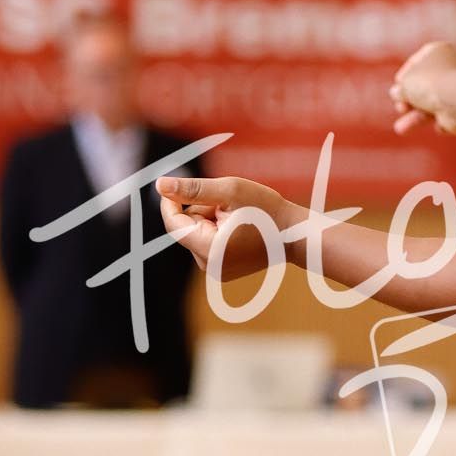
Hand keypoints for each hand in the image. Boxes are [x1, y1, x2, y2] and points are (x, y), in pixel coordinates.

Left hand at [156, 173, 299, 280]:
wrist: (295, 233)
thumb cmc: (266, 209)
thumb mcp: (229, 191)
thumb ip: (193, 189)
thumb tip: (160, 185)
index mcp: (210, 250)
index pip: (174, 225)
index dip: (171, 201)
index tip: (178, 184)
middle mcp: (209, 267)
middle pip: (186, 229)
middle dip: (201, 211)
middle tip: (229, 206)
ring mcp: (216, 271)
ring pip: (197, 235)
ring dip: (210, 220)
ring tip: (238, 218)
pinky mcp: (223, 270)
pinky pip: (207, 243)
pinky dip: (217, 231)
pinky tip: (239, 228)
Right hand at [389, 41, 455, 135]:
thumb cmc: (429, 83)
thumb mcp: (404, 84)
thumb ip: (400, 89)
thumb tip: (398, 94)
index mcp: (439, 51)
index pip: (416, 63)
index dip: (404, 76)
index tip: (398, 85)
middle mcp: (451, 68)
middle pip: (423, 87)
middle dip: (408, 101)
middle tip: (401, 108)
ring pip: (432, 105)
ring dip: (415, 118)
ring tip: (401, 129)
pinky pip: (445, 117)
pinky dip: (439, 123)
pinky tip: (440, 123)